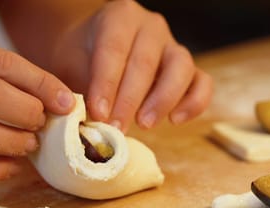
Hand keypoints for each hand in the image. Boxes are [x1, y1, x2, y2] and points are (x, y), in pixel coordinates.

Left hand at [50, 0, 212, 131]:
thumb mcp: (68, 66)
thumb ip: (72, 87)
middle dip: (129, 100)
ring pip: (180, 68)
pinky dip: (194, 102)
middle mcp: (150, 26)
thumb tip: (77, 118)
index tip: (97, 113)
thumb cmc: (80, 60)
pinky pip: (202, 82)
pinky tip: (176, 120)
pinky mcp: (188, 69)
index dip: (106, 83)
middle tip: (115, 128)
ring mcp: (172, 46)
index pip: (114, 49)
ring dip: (162, 100)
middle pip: (145, 62)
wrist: (93, 52)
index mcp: (119, 17)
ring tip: (144, 124)